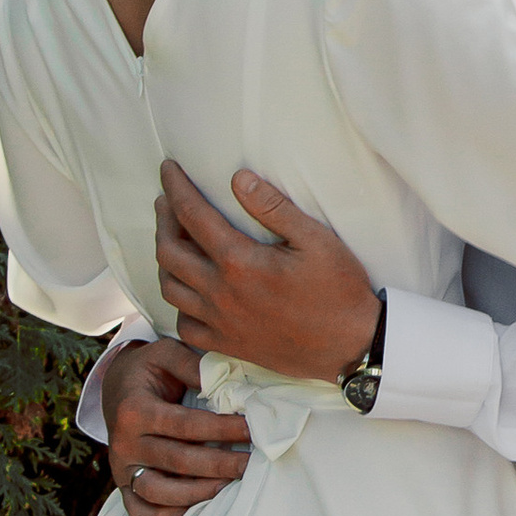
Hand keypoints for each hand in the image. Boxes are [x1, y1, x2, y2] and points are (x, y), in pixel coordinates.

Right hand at [100, 336, 249, 515]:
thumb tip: (226, 381)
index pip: (186, 425)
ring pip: (158, 492)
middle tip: (251, 464)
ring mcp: (122, 467)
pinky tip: (198, 508)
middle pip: (177, 461)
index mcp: (134, 410)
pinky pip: (141, 511)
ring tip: (230, 486)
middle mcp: (124, 442)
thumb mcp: (165, 353)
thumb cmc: (148, 371)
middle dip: (220, 464)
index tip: (252, 430)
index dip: (222, 430)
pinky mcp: (123, 485)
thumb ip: (193, 364)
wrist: (115, 388)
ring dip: (197, 493)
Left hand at [155, 160, 380, 373]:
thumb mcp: (316, 240)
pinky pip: (185, 326)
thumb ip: (274, 208)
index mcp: (240, 262)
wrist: (352, 346)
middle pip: (169, 251)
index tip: (168, 169)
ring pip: (169, 289)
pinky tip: (189, 292)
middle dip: (162, 220)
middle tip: (167, 202)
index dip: (175, 188)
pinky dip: (179, 305)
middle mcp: (221, 293)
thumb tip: (238, 179)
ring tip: (173, 241)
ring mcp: (221, 322)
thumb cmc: (339, 291)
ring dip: (165, 260)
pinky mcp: (229, 344)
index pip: (192, 215)